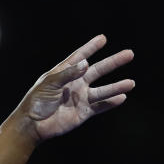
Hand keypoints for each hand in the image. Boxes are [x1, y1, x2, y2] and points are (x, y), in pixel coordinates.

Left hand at [16, 34, 133, 143]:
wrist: (32, 125)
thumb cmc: (36, 101)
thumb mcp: (49, 84)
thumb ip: (68, 73)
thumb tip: (86, 63)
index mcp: (64, 73)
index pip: (79, 57)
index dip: (90, 48)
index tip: (102, 38)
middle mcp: (75, 84)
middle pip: (98, 70)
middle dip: (113, 62)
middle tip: (129, 54)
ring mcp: (80, 98)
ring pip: (103, 90)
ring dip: (117, 86)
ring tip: (131, 83)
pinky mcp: (83, 112)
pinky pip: (100, 106)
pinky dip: (111, 103)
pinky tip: (122, 97)